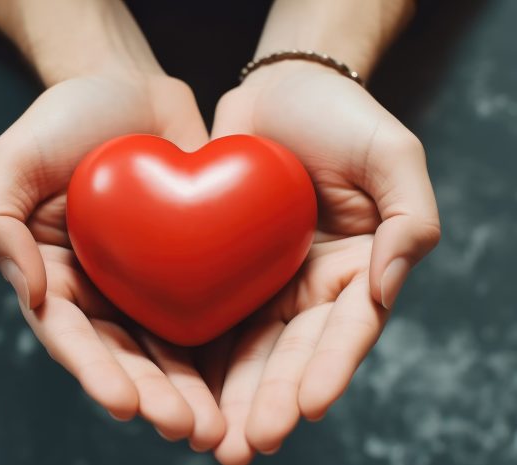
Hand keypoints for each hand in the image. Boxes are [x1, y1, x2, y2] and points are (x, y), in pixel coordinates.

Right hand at [0, 71, 226, 449]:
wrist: (127, 84)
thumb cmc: (64, 118)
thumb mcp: (13, 160)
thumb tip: (33, 295)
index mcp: (55, 278)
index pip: (73, 337)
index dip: (97, 372)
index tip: (125, 402)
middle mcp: (102, 291)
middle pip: (129, 355)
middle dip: (156, 396)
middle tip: (190, 428)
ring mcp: (149, 280)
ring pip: (173, 347)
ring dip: (194, 389)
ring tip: (220, 425)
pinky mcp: (194, 263)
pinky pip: (211, 304)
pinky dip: (229, 344)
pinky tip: (253, 374)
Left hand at [208, 63, 439, 462]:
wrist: (278, 89)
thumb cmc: (340, 116)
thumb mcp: (391, 155)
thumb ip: (409, 219)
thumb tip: (385, 287)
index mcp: (353, 272)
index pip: (344, 333)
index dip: (328, 372)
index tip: (303, 409)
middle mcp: (307, 289)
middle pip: (289, 357)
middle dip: (267, 403)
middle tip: (243, 447)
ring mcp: (261, 283)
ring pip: (243, 351)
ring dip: (227, 398)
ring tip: (208, 440)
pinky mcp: (218, 268)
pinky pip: (204, 315)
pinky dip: (192, 355)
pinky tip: (173, 387)